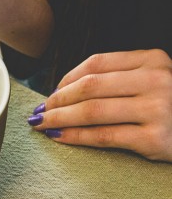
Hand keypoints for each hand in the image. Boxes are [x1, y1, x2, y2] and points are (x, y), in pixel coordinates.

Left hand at [27, 49, 171, 161]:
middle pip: (89, 86)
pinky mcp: (155, 139)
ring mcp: (158, 109)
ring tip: (42, 124)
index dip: (66, 78)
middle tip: (40, 111)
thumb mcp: (154, 80)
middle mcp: (156, 79)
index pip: (97, 63)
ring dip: (59, 118)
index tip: (51, 92)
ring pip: (91, 110)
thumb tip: (64, 89)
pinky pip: (103, 136)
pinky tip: (60, 138)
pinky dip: (75, 137)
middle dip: (57, 100)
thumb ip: (118, 78)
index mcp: (153, 60)